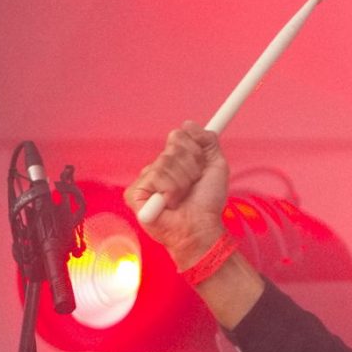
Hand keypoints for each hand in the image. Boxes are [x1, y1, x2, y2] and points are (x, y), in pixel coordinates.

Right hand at [124, 122, 228, 269]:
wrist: (201, 228)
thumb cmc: (208, 203)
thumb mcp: (216, 167)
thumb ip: (208, 143)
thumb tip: (189, 123)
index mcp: (174, 159)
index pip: (180, 135)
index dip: (195, 148)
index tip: (202, 162)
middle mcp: (158, 166)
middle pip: (174, 145)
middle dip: (192, 167)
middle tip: (194, 184)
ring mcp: (145, 179)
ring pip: (166, 161)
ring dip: (183, 181)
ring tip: (183, 197)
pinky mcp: (134, 192)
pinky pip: (155, 176)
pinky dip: (170, 190)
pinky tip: (170, 203)